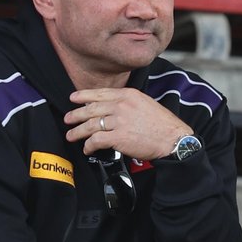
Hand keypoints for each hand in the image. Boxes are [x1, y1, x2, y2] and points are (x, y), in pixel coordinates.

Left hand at [64, 87, 189, 158]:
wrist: (173, 139)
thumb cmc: (162, 124)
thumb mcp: (145, 103)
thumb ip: (127, 103)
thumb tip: (112, 108)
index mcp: (128, 95)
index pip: (100, 93)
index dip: (83, 96)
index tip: (74, 98)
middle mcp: (121, 105)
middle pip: (91, 109)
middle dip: (76, 115)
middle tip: (68, 119)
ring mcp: (119, 121)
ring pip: (91, 125)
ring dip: (78, 131)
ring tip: (71, 136)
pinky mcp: (119, 137)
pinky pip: (97, 140)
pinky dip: (89, 145)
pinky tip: (87, 148)